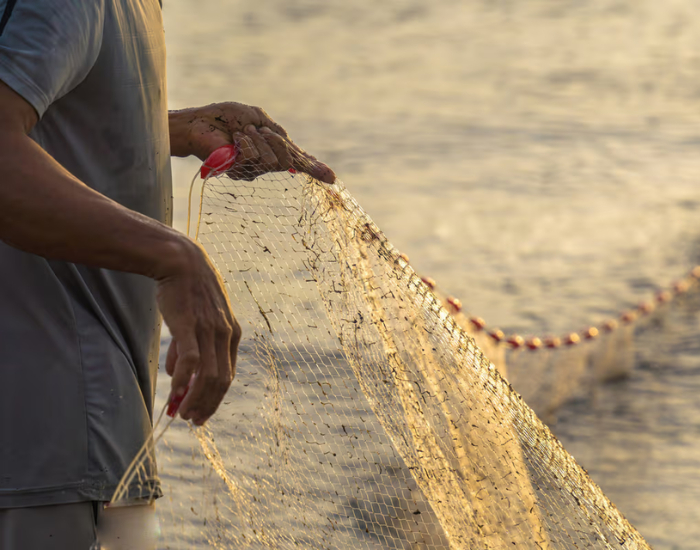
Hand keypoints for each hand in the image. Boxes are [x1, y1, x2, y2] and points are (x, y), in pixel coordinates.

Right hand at [158, 237, 240, 425]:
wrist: (180, 262)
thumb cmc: (187, 291)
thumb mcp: (197, 319)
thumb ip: (189, 346)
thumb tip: (176, 374)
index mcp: (232, 334)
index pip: (228, 375)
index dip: (216, 397)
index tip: (203, 413)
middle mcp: (226, 334)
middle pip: (221, 381)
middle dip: (207, 405)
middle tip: (193, 421)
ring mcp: (210, 330)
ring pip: (208, 375)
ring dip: (195, 398)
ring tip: (182, 413)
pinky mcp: (190, 325)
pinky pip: (191, 360)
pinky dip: (183, 380)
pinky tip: (173, 391)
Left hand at [169, 102, 334, 183]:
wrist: (200, 123)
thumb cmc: (226, 118)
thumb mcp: (259, 118)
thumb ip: (278, 134)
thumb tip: (294, 151)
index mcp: (271, 148)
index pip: (297, 161)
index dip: (315, 169)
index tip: (332, 178)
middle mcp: (265, 163)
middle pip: (290, 159)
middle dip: (277, 142)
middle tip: (258, 130)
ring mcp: (253, 170)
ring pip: (274, 160)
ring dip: (259, 139)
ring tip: (241, 133)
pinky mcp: (241, 172)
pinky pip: (257, 159)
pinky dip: (247, 143)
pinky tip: (235, 140)